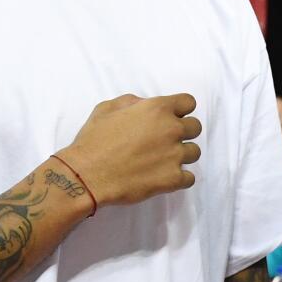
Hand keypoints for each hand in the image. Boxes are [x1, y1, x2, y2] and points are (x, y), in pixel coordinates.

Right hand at [58, 93, 201, 205]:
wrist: (86, 175)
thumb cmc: (93, 140)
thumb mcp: (108, 108)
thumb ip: (133, 102)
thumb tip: (145, 105)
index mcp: (158, 109)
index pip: (189, 102)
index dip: (180, 110)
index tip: (170, 118)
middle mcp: (171, 129)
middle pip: (195, 127)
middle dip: (183, 132)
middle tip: (164, 141)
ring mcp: (175, 155)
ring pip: (194, 152)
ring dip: (182, 155)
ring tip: (162, 161)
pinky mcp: (173, 179)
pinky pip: (190, 177)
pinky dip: (180, 178)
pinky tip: (164, 177)